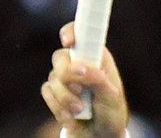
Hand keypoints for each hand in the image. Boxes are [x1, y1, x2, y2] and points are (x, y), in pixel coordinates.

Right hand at [41, 23, 128, 137]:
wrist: (100, 135)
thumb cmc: (111, 111)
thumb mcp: (113, 96)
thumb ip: (99, 80)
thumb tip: (86, 69)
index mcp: (95, 56)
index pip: (80, 33)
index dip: (71, 33)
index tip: (69, 42)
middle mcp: (78, 63)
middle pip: (60, 57)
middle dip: (68, 75)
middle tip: (80, 89)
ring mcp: (65, 78)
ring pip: (53, 78)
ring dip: (66, 97)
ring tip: (80, 109)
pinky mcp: (55, 93)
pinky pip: (47, 93)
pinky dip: (58, 107)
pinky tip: (71, 116)